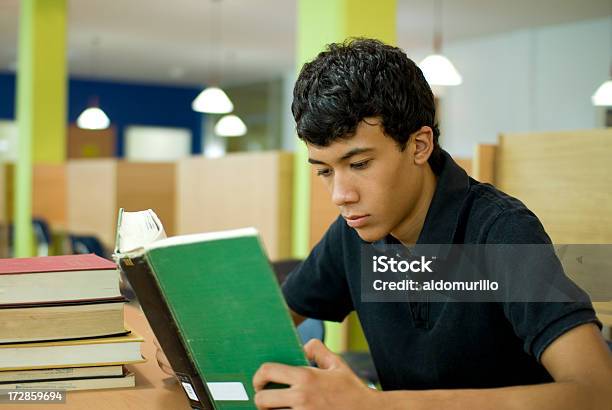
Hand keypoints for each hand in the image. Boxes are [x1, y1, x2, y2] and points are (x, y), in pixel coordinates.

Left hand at [253, 339, 379, 409]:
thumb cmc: (352, 390)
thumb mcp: (338, 365)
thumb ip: (319, 351)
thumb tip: (304, 346)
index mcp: (306, 377)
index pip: (268, 371)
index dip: (258, 377)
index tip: (259, 384)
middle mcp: (301, 397)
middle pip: (262, 400)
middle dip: (261, 401)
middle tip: (266, 402)